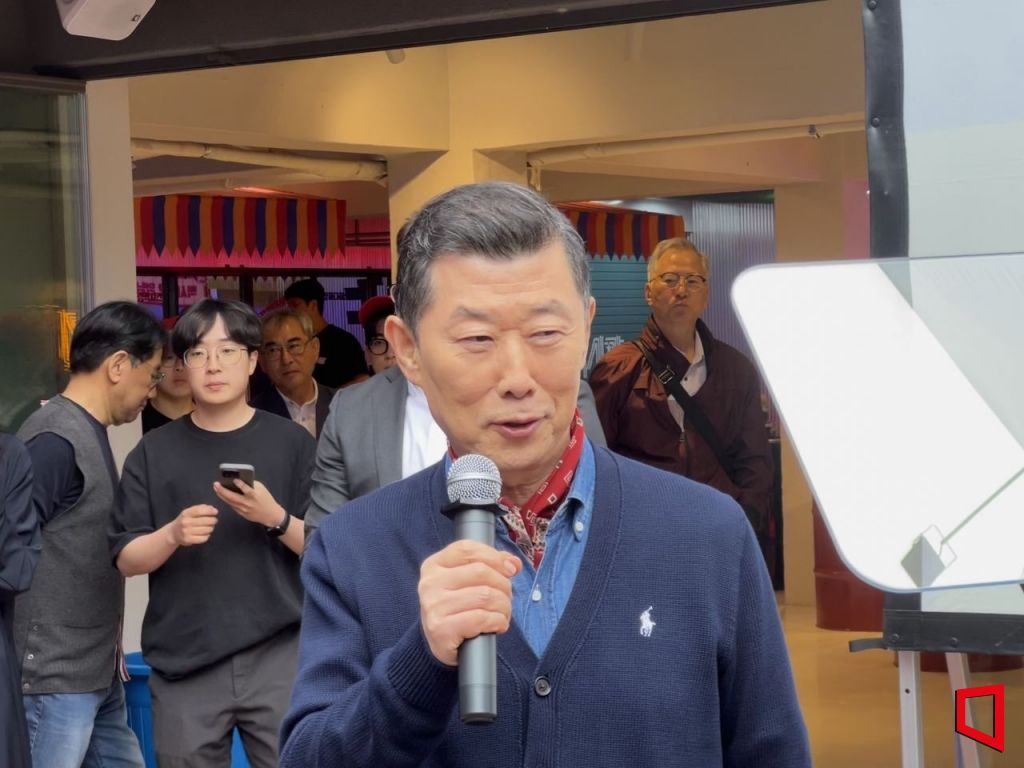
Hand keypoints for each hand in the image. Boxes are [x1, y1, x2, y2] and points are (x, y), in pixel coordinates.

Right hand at [168, 504, 217, 545]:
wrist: (173, 533)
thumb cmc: (185, 520)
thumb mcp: (189, 512)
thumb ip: (200, 508)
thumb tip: (212, 508)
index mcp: (186, 513)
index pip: (200, 511)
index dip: (210, 511)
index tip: (216, 512)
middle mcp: (185, 522)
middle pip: (205, 521)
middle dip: (213, 520)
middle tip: (214, 521)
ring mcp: (186, 532)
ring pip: (206, 530)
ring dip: (211, 528)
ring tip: (210, 527)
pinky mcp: (188, 540)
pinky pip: (203, 538)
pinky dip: (207, 536)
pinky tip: (205, 534)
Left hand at [213, 479, 283, 527]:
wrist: (270, 515)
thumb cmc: (266, 499)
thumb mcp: (262, 489)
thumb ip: (252, 485)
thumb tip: (240, 480)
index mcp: (255, 495)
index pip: (247, 489)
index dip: (240, 484)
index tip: (234, 479)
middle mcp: (248, 503)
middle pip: (233, 497)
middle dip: (223, 490)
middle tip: (216, 484)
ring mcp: (243, 509)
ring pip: (230, 502)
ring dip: (221, 495)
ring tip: (216, 488)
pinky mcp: (241, 513)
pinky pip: (232, 505)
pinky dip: (226, 500)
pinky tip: (222, 495)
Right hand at [418, 540, 521, 665]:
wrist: (441, 643)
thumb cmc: (458, 607)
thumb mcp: (467, 580)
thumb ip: (490, 564)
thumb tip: (513, 563)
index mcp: (434, 565)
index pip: (467, 549)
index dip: (495, 557)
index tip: (511, 569)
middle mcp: (430, 583)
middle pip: (480, 572)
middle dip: (503, 585)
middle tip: (506, 597)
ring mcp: (434, 606)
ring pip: (485, 596)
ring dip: (504, 606)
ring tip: (502, 614)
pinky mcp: (440, 629)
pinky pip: (482, 618)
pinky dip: (498, 621)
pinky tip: (497, 626)